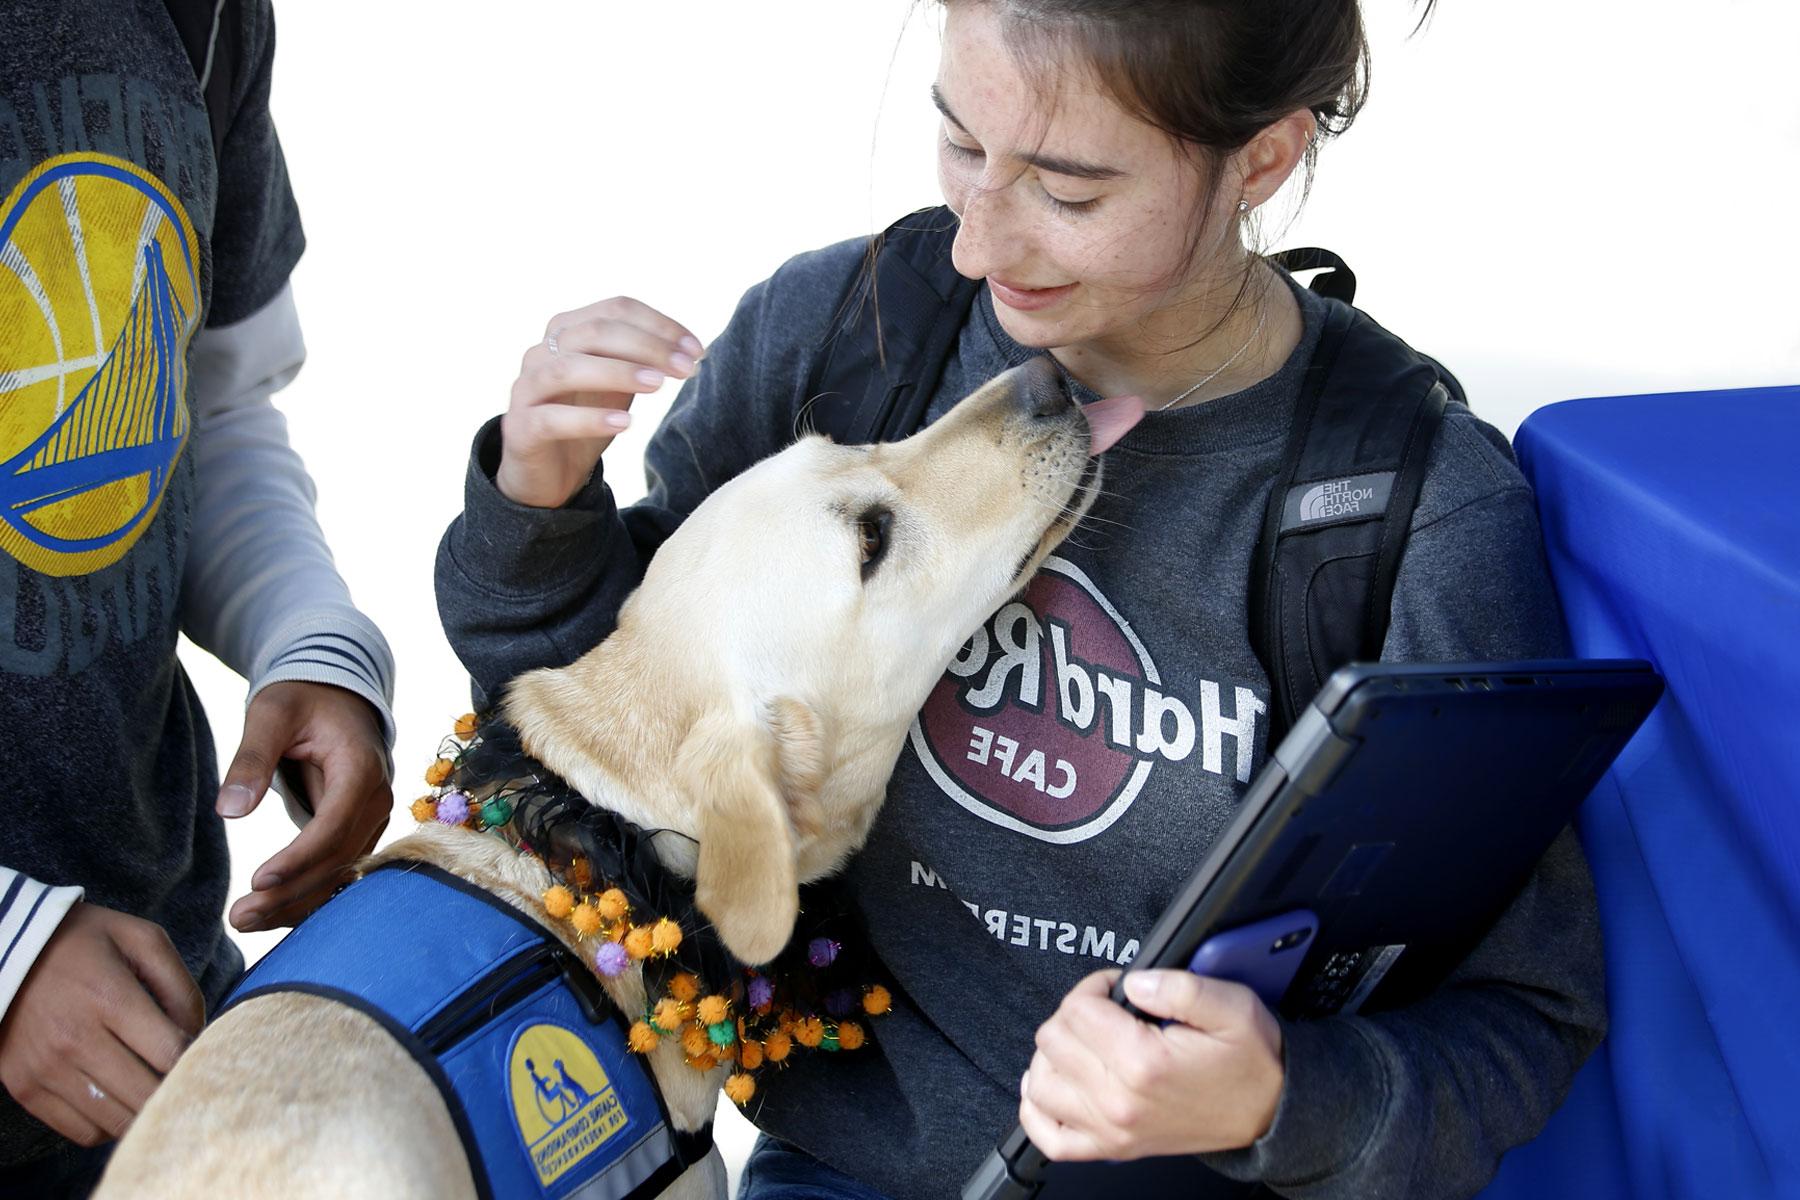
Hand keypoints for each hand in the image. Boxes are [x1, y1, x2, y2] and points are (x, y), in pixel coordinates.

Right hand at [0, 902, 202, 1145]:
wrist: (5, 951)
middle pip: (146, 1095)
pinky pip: (82, 1132)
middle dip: (175, 1091)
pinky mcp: (26, 1089)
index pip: (170, 1053)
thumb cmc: (84, 942)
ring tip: (152, 1088)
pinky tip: (119, 1097)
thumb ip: (179, 985)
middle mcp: (75, 1040)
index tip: (201, 1053)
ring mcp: (46, 1069)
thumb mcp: (140, 939)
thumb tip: (198, 1035)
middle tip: (182, 1077)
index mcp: (109, 998)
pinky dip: (109, 1125)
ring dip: (144, 1112)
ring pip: (117, 1122)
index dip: (197, 1059)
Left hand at [216, 681, 391, 931]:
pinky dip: (307, 893)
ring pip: (341, 872)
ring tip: (246, 921)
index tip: (257, 880)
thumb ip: (251, 759)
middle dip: (290, 893)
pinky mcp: (359, 830)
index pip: (333, 825)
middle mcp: (377, 799)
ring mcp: (372, 818)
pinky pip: (338, 869)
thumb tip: (229, 812)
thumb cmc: (302, 699)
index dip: (298, 858)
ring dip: (297, 902)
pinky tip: (272, 912)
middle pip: (337, 859)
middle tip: (239, 917)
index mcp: (361, 769)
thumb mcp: (271, 714)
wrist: (337, 693)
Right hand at [497, 297, 703, 507]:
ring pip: (567, 368)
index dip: (659, 325)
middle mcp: (541, 352)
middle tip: (687, 368)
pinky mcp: (520, 428)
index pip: (614, 310)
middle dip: (647, 347)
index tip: (696, 349)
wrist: (547, 472)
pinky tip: (625, 423)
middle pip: (594, 332)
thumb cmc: (586, 418)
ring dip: (617, 372)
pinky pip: (552, 418)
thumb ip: (642, 363)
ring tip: (658, 387)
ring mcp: (526, 389)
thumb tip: (689, 351)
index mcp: (567, 331)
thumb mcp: (619, 385)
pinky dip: (589, 418)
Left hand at [1018, 969, 1284, 1160]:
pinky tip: (1053, 1084)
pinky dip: (1038, 1108)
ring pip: (1040, 1081)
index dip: (1094, 986)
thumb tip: (1132, 981)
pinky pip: (1049, 1136)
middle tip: (1107, 1011)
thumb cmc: (1250, 1063)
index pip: (1078, 1009)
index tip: (1115, 988)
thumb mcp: (1231, 1005)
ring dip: (1054, 1054)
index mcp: (1144, 1063)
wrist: (1270, 1114)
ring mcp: (1112, 1129)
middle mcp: (1120, 1101)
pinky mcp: (1110, 1147)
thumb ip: (1177, 985)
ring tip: (1085, 1042)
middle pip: (1052, 1040)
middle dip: (1075, 1014)